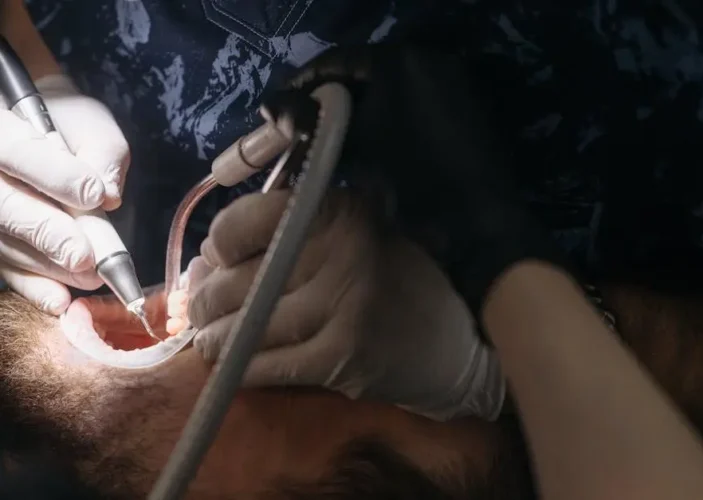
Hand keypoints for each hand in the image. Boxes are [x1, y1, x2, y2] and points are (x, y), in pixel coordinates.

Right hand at [0, 74, 129, 313]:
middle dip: (47, 233)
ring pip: (3, 240)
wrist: (39, 130)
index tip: (95, 196)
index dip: (53, 175)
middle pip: (3, 204)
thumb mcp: (91, 124)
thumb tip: (108, 197)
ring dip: (47, 264)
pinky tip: (59, 300)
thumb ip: (101, 153)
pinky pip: (3, 265)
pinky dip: (32, 285)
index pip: (15, 150)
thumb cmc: (68, 125)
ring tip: (89, 275)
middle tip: (84, 256)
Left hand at [174, 189, 504, 421]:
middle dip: (208, 300)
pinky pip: (267, 366)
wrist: (456, 343)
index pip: (245, 222)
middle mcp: (339, 253)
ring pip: (246, 328)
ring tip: (210, 339)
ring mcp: (340, 308)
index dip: (219, 245)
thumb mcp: (358, 234)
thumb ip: (293, 233)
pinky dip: (242, 368)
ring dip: (216, 339)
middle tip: (201, 309)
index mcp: (339, 212)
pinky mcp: (340, 358)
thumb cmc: (398, 282)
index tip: (219, 259)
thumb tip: (210, 255)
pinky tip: (237, 365)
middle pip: (237, 282)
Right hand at [278, 45, 568, 334]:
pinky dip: (380, 127)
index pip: (335, 62)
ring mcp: (447, 87)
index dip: (301, 86)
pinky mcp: (459, 113)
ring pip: (381, 97)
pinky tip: (359, 151)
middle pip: (359, 78)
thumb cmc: (414, 180)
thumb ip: (311, 121)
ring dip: (350, 119)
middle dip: (325, 105)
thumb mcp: (358, 145)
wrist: (476, 225)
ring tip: (322, 147)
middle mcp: (427, 63)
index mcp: (402, 60)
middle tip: (297, 133)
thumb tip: (269, 104)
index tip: (276, 112)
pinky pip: (406, 112)